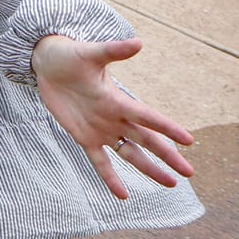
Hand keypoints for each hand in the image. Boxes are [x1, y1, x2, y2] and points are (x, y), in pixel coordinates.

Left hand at [33, 35, 193, 198]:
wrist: (48, 64)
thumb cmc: (71, 55)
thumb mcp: (90, 53)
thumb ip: (113, 50)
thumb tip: (138, 42)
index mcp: (117, 100)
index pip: (147, 117)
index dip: (167, 128)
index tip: (190, 141)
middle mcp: (114, 117)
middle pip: (146, 140)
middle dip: (167, 156)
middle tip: (189, 173)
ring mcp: (101, 129)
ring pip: (130, 154)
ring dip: (149, 169)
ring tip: (171, 184)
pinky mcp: (83, 137)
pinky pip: (100, 162)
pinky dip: (110, 178)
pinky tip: (123, 196)